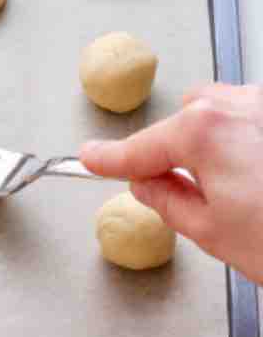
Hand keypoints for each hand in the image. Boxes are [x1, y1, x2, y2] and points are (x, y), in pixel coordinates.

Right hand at [81, 83, 262, 282]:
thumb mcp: (211, 232)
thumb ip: (167, 199)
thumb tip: (149, 184)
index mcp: (207, 132)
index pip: (144, 147)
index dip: (113, 159)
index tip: (90, 159)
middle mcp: (243, 105)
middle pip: (191, 116)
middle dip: (183, 149)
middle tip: (191, 196)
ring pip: (229, 112)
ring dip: (223, 144)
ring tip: (246, 195)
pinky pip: (259, 119)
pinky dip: (254, 144)